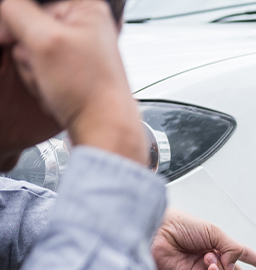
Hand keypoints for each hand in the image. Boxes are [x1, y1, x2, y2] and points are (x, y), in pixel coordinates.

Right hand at [0, 0, 146, 163]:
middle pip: (30, 29)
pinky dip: (41, 82)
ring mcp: (78, 51)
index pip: (29, 4)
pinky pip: (40, 70)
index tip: (18, 42)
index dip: (18, 25)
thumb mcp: (44, 41)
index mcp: (86, 9)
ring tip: (55, 83)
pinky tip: (57, 91)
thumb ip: (17, 11)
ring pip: (31, 52)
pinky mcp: (72, 71)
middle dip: (29, 54)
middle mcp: (85, 27)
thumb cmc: (90, 91)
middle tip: (48, 69)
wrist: (102, 128)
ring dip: (34, 71)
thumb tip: (8, 7)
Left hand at [152, 209, 255, 269]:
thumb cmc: (178, 225)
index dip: (253, 258)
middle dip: (235, 267)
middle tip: (224, 258)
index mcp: (216, 243)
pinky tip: (210, 269)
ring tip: (210, 259)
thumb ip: (232, 248)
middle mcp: (210, 258)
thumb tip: (236, 266)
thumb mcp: (213, 231)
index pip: (239, 253)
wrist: (157, 234)